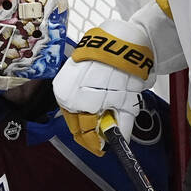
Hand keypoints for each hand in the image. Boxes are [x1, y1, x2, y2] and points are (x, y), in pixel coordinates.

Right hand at [53, 18, 151, 154]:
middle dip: (91, 131)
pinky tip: (95, 103)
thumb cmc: (124, 70)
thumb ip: (121, 127)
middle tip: (104, 134)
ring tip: (102, 116)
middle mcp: (64, 94)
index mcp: (76, 104)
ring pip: (73, 110)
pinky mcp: (66, 72)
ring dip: (86, 117)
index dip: (94, 143)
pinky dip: (83, 103)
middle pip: (76, 122)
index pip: (84, 132)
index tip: (102, 149)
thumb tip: (119, 141)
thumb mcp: (127, 104)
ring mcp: (63, 82)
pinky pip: (73, 96)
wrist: (123, 41)